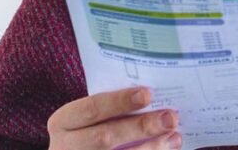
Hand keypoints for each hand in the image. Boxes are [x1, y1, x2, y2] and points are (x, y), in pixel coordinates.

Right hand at [47, 87, 180, 149]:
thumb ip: (112, 109)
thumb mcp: (87, 119)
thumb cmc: (88, 131)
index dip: (120, 101)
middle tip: (171, 117)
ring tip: (174, 137)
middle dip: (141, 126)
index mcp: (63, 122)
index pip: (92, 109)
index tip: (148, 94)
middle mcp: (65, 147)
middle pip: (105, 137)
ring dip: (151, 148)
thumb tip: (155, 98)